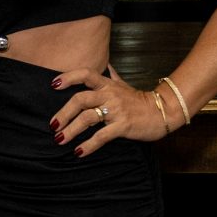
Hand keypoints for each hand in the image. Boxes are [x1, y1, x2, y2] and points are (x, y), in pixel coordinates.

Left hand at [49, 63, 166, 155]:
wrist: (164, 111)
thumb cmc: (141, 101)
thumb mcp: (124, 85)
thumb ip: (112, 76)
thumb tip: (106, 65)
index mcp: (108, 84)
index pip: (85, 74)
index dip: (68, 77)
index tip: (53, 85)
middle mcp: (110, 95)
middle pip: (80, 99)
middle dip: (63, 113)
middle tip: (52, 125)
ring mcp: (116, 110)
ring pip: (87, 118)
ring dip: (70, 130)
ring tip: (59, 139)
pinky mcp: (123, 126)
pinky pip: (101, 136)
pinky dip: (88, 145)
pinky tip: (78, 151)